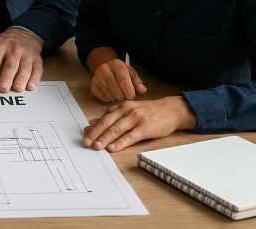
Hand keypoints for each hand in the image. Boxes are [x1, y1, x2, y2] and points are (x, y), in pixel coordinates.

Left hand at [0, 27, 43, 92]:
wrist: (24, 34)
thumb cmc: (4, 44)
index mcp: (0, 46)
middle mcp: (14, 49)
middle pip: (10, 64)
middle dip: (7, 77)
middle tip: (3, 88)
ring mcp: (27, 54)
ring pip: (25, 67)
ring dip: (21, 79)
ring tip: (17, 89)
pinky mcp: (37, 60)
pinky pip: (37, 69)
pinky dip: (35, 79)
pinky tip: (30, 86)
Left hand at [82, 96, 197, 151]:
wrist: (171, 110)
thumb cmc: (149, 112)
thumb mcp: (129, 110)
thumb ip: (112, 116)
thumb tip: (93, 124)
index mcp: (121, 106)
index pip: (103, 118)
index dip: (93, 127)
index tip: (84, 135)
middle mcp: (127, 110)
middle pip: (107, 123)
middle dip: (94, 134)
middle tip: (85, 142)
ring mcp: (136, 118)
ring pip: (116, 129)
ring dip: (104, 139)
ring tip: (96, 147)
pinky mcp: (145, 127)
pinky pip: (130, 136)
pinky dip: (120, 143)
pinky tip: (113, 148)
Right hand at [90, 58, 146, 101]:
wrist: (105, 67)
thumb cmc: (121, 72)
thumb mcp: (131, 73)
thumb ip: (137, 82)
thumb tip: (142, 90)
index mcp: (116, 64)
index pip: (123, 80)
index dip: (129, 91)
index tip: (132, 96)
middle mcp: (104, 69)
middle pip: (116, 90)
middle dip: (123, 96)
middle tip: (125, 94)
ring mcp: (96, 77)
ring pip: (110, 95)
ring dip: (116, 98)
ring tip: (118, 93)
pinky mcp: (92, 85)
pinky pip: (103, 98)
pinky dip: (109, 99)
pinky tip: (111, 93)